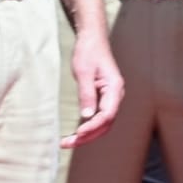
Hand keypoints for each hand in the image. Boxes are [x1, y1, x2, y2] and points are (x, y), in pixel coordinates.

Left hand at [62, 30, 123, 148]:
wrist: (92, 38)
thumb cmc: (89, 51)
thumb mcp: (84, 72)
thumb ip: (86, 94)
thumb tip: (86, 117)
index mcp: (114, 87)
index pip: (107, 115)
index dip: (93, 127)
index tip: (77, 134)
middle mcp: (115, 95)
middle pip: (105, 123)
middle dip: (88, 136)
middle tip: (67, 143)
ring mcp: (110, 97)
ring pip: (102, 123)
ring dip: (87, 134)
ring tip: (68, 142)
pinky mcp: (103, 97)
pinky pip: (98, 117)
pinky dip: (87, 127)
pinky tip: (75, 133)